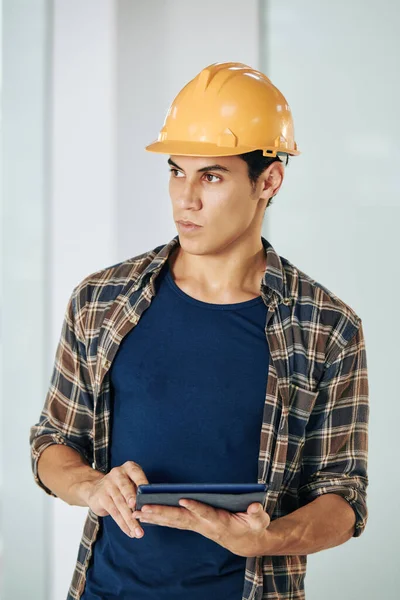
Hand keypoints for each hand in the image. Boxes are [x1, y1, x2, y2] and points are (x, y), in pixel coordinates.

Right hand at [85, 461, 149, 538]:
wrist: (95, 489)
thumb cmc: (121, 487)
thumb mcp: (131, 483)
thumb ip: (140, 490)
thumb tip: (154, 506)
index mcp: (129, 467)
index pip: (137, 474)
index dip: (143, 484)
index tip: (148, 496)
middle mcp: (117, 473)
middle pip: (127, 489)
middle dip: (134, 503)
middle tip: (141, 514)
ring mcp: (107, 484)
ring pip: (121, 504)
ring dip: (130, 520)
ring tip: (138, 532)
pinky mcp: (100, 497)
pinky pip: (113, 512)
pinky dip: (122, 524)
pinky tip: (129, 532)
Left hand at [132, 499, 270, 556]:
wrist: (246, 541)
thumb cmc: (252, 526)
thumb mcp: (259, 520)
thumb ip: (257, 513)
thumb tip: (254, 506)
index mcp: (220, 522)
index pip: (206, 513)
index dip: (195, 507)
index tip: (183, 499)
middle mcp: (204, 525)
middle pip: (181, 519)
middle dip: (162, 514)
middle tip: (144, 509)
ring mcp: (197, 525)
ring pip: (173, 521)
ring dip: (155, 517)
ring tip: (136, 513)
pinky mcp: (193, 524)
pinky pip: (173, 522)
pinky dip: (159, 519)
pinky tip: (145, 516)